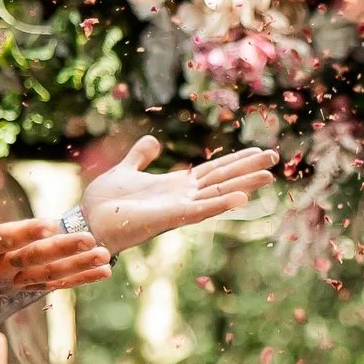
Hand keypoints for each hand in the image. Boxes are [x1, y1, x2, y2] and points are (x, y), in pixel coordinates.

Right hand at [0, 167, 110, 297]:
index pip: (4, 239)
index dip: (25, 232)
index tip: (49, 222)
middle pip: (34, 259)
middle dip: (62, 249)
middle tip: (89, 238)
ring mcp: (10, 281)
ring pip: (49, 276)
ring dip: (78, 268)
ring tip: (105, 257)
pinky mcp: (20, 287)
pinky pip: (53, 285)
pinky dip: (78, 279)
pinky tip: (104, 271)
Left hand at [81, 137, 278, 253]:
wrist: (88, 221)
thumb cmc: (104, 201)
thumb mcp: (126, 170)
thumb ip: (140, 156)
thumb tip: (153, 142)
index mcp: (176, 186)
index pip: (213, 170)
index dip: (235, 160)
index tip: (258, 151)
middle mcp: (184, 197)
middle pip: (223, 178)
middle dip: (249, 168)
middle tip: (275, 156)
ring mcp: (181, 208)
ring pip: (220, 193)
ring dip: (245, 184)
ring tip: (270, 175)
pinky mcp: (172, 218)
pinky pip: (202, 211)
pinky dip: (222, 204)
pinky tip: (242, 198)